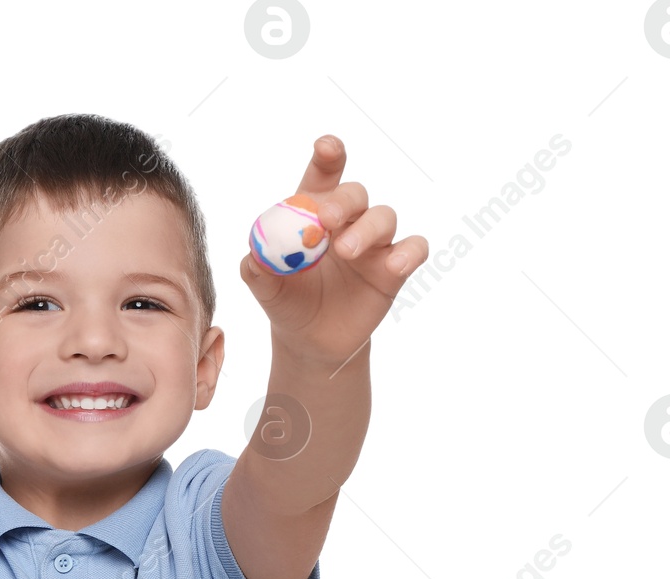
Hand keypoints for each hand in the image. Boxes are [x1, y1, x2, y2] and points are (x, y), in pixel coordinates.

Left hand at [240, 135, 428, 367]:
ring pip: (384, 217)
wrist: (310, 341)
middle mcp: (348, 222)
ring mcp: (373, 244)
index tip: (327, 146)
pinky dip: (409, 252)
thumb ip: (258, 267)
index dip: (329, 155)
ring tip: (346, 252)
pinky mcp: (393, 270)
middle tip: (326, 220)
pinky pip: (414, 249)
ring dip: (367, 229)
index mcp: (314, 213)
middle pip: (355, 194)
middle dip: (343, 201)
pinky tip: (395, 265)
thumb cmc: (288, 301)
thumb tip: (254, 254)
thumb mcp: (266, 287)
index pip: (324, 176)